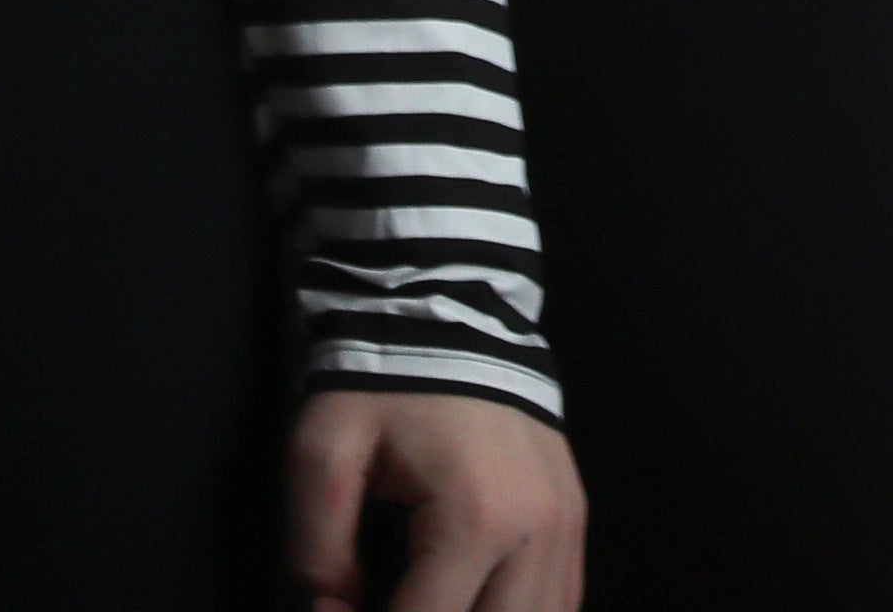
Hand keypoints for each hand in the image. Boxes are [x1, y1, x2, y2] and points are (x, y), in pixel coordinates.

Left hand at [288, 387, 581, 611]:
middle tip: (389, 603)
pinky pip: (562, 599)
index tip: (338, 610)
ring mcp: (567, 529)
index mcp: (473, 523)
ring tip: (429, 598)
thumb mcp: (321, 453)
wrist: (450, 310)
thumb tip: (332, 611)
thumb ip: (316, 549)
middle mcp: (536, 537)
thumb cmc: (382, 383)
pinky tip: (479, 603)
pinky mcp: (576, 518)